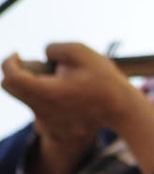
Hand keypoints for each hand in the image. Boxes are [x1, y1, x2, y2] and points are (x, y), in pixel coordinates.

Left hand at [2, 43, 138, 136]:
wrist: (123, 110)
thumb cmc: (105, 80)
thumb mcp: (82, 52)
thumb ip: (55, 48)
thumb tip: (44, 55)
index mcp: (47, 92)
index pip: (11, 78)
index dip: (9, 63)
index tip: (17, 54)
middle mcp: (42, 109)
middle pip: (11, 89)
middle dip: (17, 73)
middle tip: (33, 64)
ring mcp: (47, 120)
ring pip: (25, 97)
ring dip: (34, 83)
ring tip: (62, 78)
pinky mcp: (53, 124)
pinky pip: (38, 105)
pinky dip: (44, 93)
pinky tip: (68, 91)